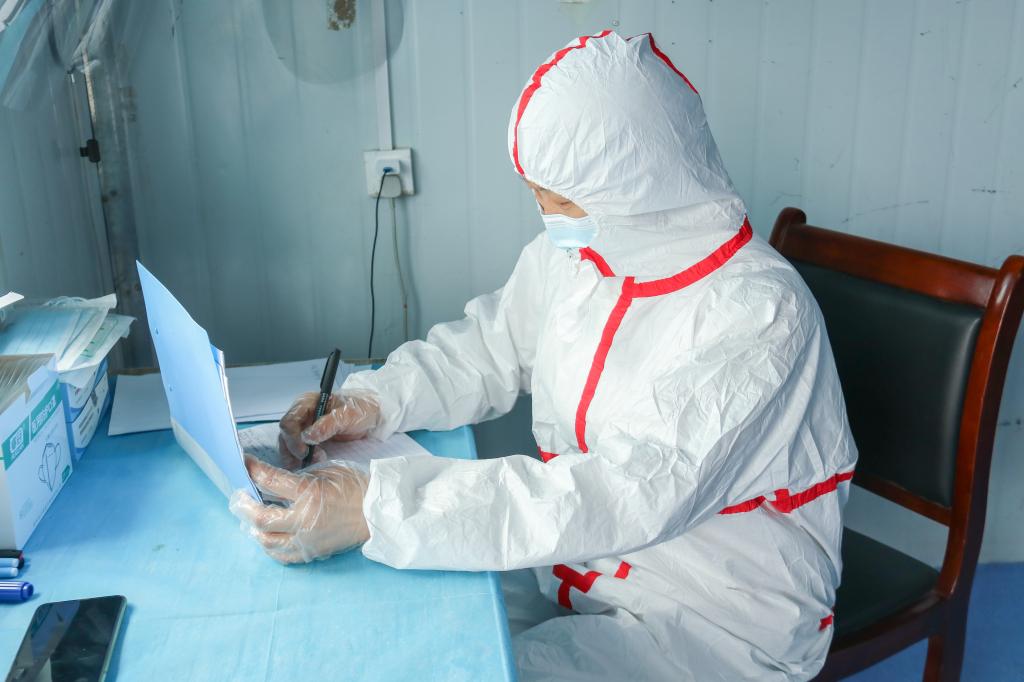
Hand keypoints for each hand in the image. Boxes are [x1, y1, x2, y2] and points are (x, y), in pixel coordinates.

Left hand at [229, 456, 369, 563]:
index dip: (252, 470)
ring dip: (254, 528)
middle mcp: (304, 520)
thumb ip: (299, 478)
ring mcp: (307, 540)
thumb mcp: (327, 472)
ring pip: (267, 540)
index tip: (243, 464)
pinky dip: (270, 546)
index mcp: (309, 493)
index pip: (270, 480)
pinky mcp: (311, 553)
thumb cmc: (355, 488)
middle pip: (261, 518)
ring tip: (251, 518)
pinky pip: (282, 555)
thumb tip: (273, 481)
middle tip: (239, 497)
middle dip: (244, 506)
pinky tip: (268, 536)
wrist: (377, 514)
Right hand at [278, 390, 380, 465]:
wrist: (372, 415)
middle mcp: (302, 415)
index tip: (304, 452)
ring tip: (314, 464)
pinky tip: (312, 465)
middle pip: (285, 435)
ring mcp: (304, 428)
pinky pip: (298, 451)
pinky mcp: (310, 440)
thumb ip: (327, 425)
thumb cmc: (361, 409)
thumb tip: (307, 437)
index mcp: (307, 403)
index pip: (288, 421)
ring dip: (297, 458)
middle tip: (310, 461)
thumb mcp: (347, 414)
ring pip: (289, 446)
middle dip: (295, 451)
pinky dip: (302, 460)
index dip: (292, 438)